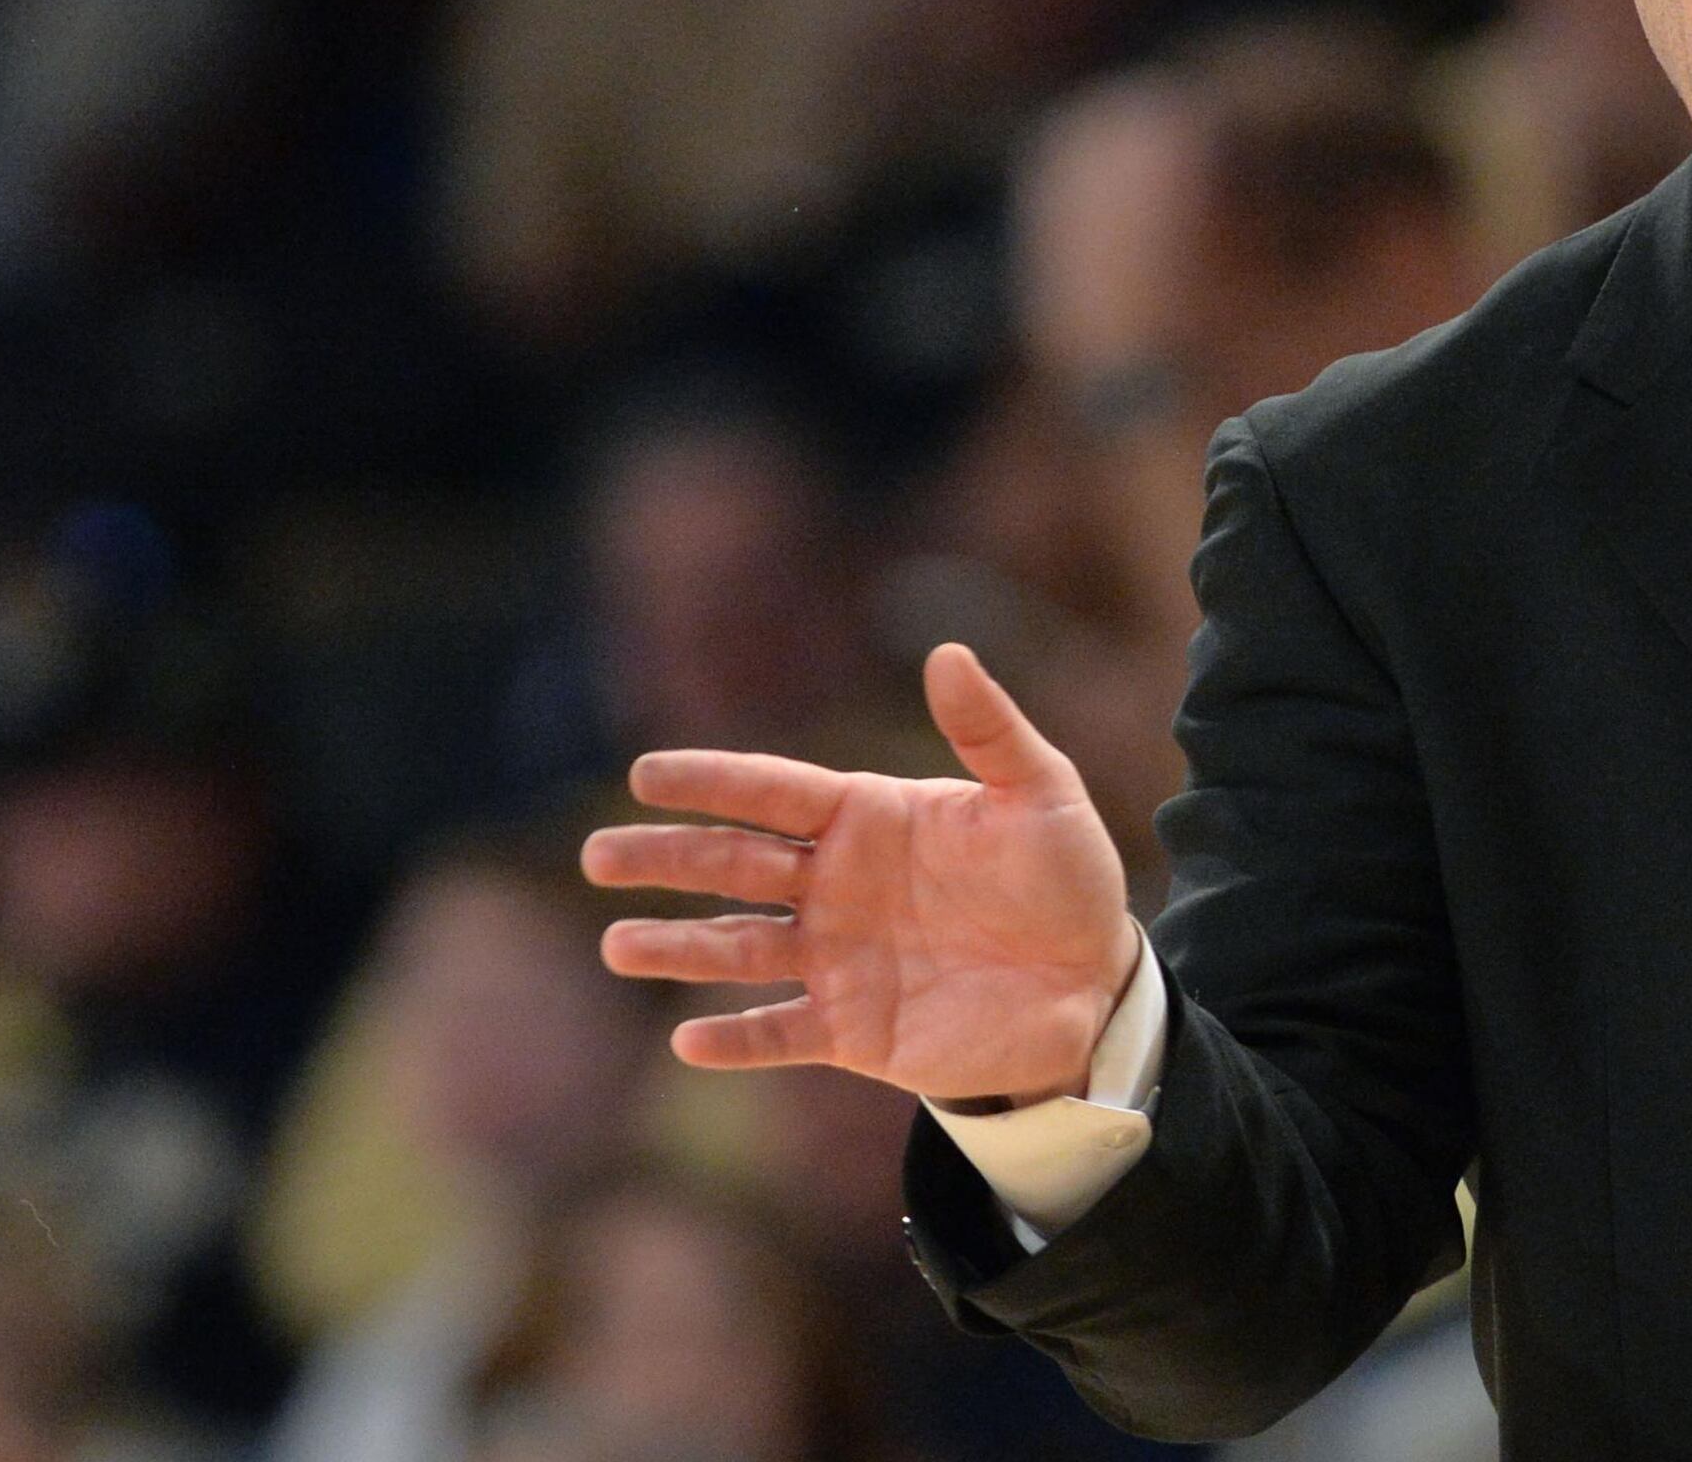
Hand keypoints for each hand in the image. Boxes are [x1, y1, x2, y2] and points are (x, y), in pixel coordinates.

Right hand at [582, 644, 1143, 1100]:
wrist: (1093, 986)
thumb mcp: (1040, 793)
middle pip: (734, 865)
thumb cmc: (1065, 879)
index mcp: (869, 818)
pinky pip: (782, 1034)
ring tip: (619, 945)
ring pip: (739, 950)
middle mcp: (837, 885)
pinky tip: (689, 1041)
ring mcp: (838, 960)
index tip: (644, 774)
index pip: (774, 791)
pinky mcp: (854, 1031)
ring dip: (679, 948)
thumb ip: (989, 729)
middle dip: (667, 859)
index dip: (711, 783)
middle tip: (599, 854)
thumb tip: (946, 650)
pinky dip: (737, 1040)